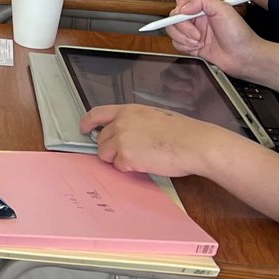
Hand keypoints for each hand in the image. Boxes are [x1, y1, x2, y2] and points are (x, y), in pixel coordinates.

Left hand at [82, 103, 231, 179]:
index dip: (87, 122)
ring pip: (105, 154)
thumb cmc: (182, 132)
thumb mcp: (153, 117)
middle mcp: (121, 122)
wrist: (194, 143)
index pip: (98, 113)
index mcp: (128, 110)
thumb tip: (125, 133)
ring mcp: (121, 139)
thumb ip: (134, 122)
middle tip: (128, 153)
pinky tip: (146, 163)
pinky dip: (129, 168)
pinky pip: (119, 166)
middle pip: (101, 139)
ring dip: (118, 159)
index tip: (83, 128)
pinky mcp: (126, 156)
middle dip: (110, 148)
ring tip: (140, 158)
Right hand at [160, 0, 266, 80]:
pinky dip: (184, 46)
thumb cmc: (239, 34)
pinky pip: (176, 43)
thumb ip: (201, 2)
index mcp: (204, 6)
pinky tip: (198, 48)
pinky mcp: (191, 45)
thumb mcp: (223, 10)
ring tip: (199, 42)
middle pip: (173, 16)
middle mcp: (197, 17)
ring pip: (172, 30)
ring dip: (184, 38)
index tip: (184, 13)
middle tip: (197, 34)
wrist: (244, 57)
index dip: (180, 4)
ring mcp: (193, 31)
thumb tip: (182, 7)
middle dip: (183, 27)